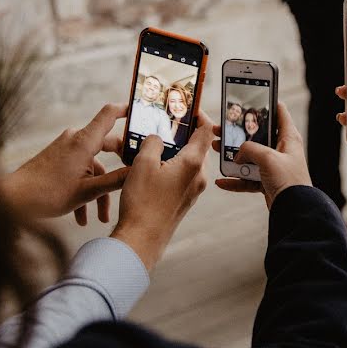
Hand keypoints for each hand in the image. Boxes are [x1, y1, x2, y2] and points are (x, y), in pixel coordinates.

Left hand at [1, 104, 129, 224]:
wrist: (11, 201)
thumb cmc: (47, 194)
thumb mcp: (88, 191)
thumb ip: (116, 180)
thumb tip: (138, 171)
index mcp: (84, 141)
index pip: (109, 114)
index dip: (127, 110)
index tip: (142, 113)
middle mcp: (75, 140)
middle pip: (106, 144)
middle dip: (119, 167)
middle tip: (132, 178)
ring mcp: (65, 149)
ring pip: (92, 165)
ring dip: (98, 190)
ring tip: (100, 217)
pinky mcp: (57, 159)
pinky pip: (79, 170)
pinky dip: (84, 189)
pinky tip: (81, 217)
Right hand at [111, 111, 214, 270]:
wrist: (142, 239)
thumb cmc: (143, 201)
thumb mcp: (143, 163)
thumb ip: (153, 143)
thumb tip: (158, 137)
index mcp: (193, 163)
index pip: (204, 130)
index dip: (198, 116)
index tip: (188, 107)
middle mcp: (199, 176)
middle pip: (198, 145)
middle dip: (184, 133)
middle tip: (168, 124)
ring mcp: (194, 189)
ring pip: (190, 161)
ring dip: (177, 150)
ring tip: (156, 144)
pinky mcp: (185, 200)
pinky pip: (184, 175)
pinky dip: (174, 166)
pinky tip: (155, 166)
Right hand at [215, 103, 311, 208]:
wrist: (294, 210)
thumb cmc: (288, 180)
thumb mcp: (267, 157)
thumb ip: (249, 149)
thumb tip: (238, 153)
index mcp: (288, 137)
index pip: (279, 112)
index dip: (267, 102)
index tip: (251, 97)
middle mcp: (282, 150)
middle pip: (258, 136)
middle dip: (238, 133)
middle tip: (221, 127)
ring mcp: (274, 166)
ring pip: (250, 156)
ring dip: (232, 155)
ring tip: (215, 149)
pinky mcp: (268, 181)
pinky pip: (248, 178)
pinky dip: (235, 180)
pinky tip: (222, 181)